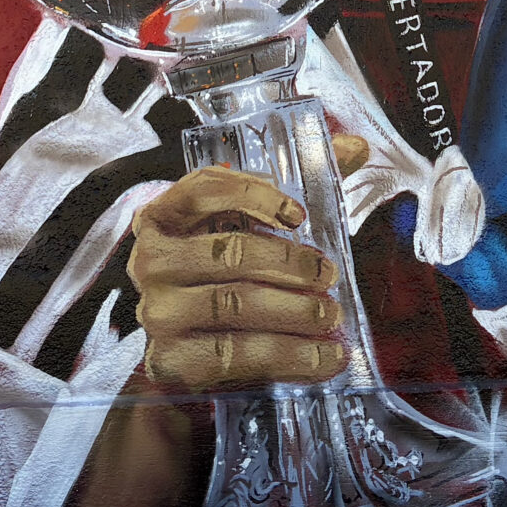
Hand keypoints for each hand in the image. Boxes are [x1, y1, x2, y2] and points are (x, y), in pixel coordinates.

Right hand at [127, 134, 369, 392]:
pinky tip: (322, 357)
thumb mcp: (245, 232)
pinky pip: (234, 355)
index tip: (299, 215)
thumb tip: (356, 146)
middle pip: (229, 252)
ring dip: (293, 311)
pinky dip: (287, 356)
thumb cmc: (223, 280)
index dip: (252, 195)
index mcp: (163, 216)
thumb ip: (293, 192)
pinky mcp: (169, 359)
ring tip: (331, 316)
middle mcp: (150, 260)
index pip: (203, 190)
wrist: (188, 355)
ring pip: (234, 305)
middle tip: (329, 275)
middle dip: (289, 263)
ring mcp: (156, 311)